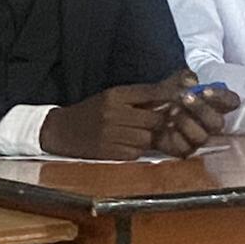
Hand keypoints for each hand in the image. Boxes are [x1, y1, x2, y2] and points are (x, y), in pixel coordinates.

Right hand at [40, 81, 187, 159]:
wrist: (61, 131)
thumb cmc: (92, 112)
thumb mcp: (112, 97)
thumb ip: (140, 96)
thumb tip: (174, 90)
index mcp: (115, 95)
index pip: (152, 92)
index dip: (171, 96)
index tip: (183, 98)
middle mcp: (113, 113)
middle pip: (154, 118)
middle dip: (159, 122)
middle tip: (160, 123)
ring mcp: (110, 134)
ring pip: (147, 138)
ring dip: (149, 139)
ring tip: (138, 135)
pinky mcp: (109, 153)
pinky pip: (136, 153)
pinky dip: (137, 151)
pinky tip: (127, 145)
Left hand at [148, 74, 240, 157]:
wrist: (145, 109)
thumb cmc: (167, 93)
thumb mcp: (175, 80)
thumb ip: (185, 78)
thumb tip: (191, 83)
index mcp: (215, 104)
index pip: (230, 102)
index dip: (221, 97)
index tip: (205, 90)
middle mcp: (210, 123)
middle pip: (218, 123)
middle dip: (201, 110)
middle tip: (185, 98)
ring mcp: (198, 137)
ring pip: (202, 137)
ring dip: (186, 123)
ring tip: (171, 112)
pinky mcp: (184, 149)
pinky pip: (184, 148)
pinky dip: (174, 136)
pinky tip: (166, 125)